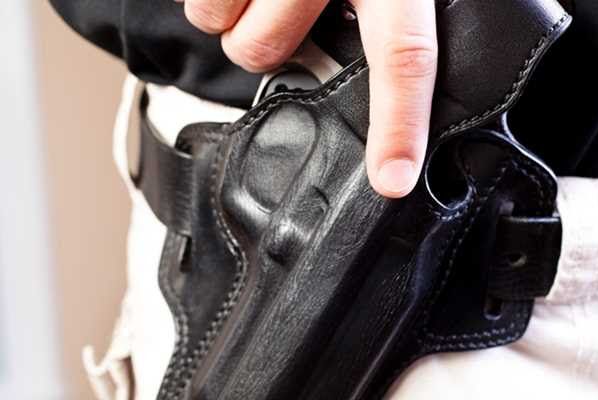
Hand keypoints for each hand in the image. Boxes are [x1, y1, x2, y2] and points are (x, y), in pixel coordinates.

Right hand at [182, 0, 437, 197]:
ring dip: (228, 16)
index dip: (398, 123)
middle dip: (261, 47)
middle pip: (267, 46)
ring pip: (218, 24)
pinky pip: (192, 0)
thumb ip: (392, 22)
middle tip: (281, 19)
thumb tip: (395, 94)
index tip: (391, 182)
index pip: (404, 56)